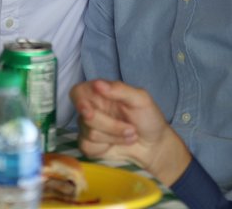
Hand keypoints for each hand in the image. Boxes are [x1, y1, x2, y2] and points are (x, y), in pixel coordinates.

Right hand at [72, 80, 191, 184]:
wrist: (153, 145)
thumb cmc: (148, 118)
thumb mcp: (141, 99)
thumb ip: (119, 89)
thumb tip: (97, 84)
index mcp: (100, 93)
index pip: (77, 92)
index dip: (79, 101)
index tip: (89, 111)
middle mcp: (91, 109)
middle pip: (85, 117)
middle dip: (111, 126)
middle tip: (131, 129)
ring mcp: (88, 128)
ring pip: (89, 134)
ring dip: (114, 137)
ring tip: (130, 135)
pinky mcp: (90, 145)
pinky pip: (88, 147)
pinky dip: (106, 147)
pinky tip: (118, 143)